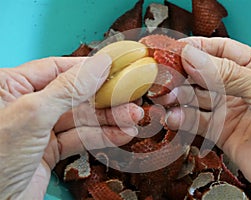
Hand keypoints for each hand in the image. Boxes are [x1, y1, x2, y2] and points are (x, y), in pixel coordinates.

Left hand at [0, 55, 143, 198]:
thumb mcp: (32, 116)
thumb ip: (67, 89)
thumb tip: (97, 66)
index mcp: (11, 86)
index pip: (56, 68)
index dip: (87, 68)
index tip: (114, 67)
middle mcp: (26, 105)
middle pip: (74, 94)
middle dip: (105, 97)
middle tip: (130, 96)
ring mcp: (39, 129)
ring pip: (80, 118)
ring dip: (109, 119)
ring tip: (133, 117)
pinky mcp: (49, 151)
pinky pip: (80, 139)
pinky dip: (102, 137)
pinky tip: (121, 134)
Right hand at [160, 37, 250, 198]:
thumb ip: (227, 73)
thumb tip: (193, 57)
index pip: (221, 50)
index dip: (197, 48)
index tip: (175, 49)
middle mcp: (240, 85)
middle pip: (204, 73)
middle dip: (184, 74)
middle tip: (165, 76)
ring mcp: (228, 107)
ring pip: (195, 96)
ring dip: (179, 97)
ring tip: (167, 98)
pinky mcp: (218, 130)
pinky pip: (195, 120)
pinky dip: (182, 119)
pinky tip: (174, 117)